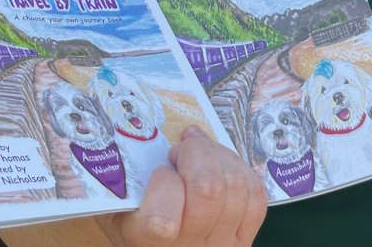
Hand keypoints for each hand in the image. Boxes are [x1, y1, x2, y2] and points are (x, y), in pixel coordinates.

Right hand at [97, 127, 266, 246]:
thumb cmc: (135, 225)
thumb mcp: (116, 208)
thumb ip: (127, 178)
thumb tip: (163, 136)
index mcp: (147, 243)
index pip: (162, 220)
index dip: (163, 180)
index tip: (160, 170)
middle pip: (209, 189)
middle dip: (196, 153)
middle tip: (180, 151)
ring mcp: (221, 246)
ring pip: (235, 186)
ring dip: (219, 156)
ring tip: (200, 155)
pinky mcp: (244, 239)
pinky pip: (255, 196)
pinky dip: (240, 170)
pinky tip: (221, 166)